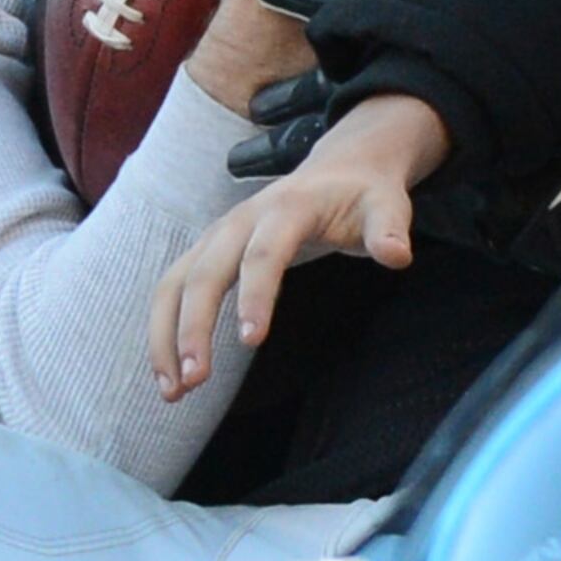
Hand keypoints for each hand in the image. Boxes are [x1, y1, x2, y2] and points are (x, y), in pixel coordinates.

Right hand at [148, 90, 448, 393]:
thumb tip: (397, 255)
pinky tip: (169, 374)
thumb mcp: (386, 205)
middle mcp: (241, 220)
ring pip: (176, 283)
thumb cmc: (363, 195)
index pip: (264, 253)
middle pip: (205, 272)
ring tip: (172, 392)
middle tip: (194, 382)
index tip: (251, 342)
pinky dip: (163, 331)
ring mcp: (218, 235)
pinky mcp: (207, 252)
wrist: (340, 168)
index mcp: (287, 208)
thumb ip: (389, 229)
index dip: (255, 295)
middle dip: (193, 326)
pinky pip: (173, 290)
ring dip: (166, 336)